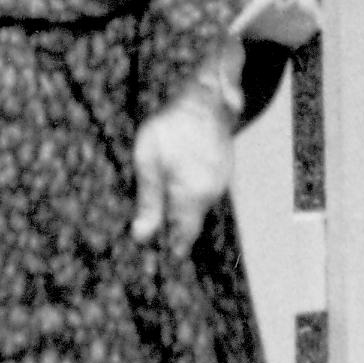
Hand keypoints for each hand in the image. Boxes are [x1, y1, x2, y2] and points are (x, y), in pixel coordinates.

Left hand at [130, 89, 236, 248]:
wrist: (205, 100)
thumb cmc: (171, 127)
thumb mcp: (148, 160)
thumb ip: (148, 200)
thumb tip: (142, 235)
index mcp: (193, 194)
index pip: (185, 235)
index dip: (173, 249)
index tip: (159, 262)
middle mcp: (211, 194)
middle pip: (191, 223)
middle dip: (174, 231)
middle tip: (153, 233)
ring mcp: (220, 183)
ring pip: (197, 207)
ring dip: (181, 210)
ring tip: (162, 206)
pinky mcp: (221, 173)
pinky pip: (203, 192)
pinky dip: (189, 193)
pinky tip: (177, 180)